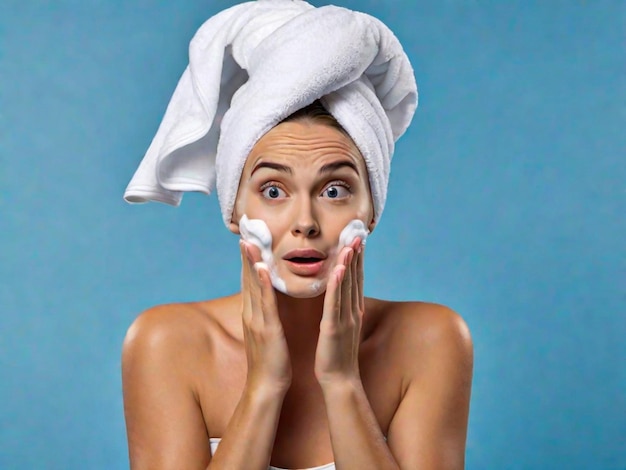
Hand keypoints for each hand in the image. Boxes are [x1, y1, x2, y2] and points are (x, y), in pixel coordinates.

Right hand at [240, 240, 291, 393]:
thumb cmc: (270, 361)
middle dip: (246, 256)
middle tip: (245, 232)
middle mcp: (251, 313)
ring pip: (254, 287)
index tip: (248, 240)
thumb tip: (267, 301)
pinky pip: (266, 303)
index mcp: (252, 313)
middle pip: (247, 279)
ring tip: (248, 243)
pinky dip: (263, 285)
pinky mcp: (267, 329)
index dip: (247, 260)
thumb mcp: (266, 332)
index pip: (249, 281)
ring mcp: (257, 321)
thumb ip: (264, 315)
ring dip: (251, 264)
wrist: (267, 386)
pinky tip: (263, 269)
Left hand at [314, 237, 363, 386]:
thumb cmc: (337, 355)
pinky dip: (337, 285)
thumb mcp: (342, 326)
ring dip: (349, 264)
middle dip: (356, 254)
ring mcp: (345, 319)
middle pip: (355, 277)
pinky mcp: (333, 328)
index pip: (356, 278)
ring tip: (350, 243)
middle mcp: (353, 311)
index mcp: (353, 310)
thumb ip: (344, 309)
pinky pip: (335, 303)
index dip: (357, 258)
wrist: (339, 381)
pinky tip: (338, 270)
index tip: (357, 238)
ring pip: (347, 286)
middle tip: (357, 232)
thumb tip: (343, 295)